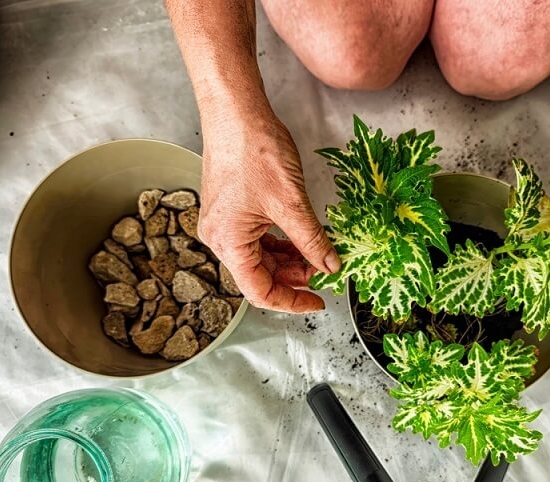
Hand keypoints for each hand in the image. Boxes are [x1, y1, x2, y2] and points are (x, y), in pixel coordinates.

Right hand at [197, 105, 339, 311]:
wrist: (236, 112)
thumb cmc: (254, 151)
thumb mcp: (292, 204)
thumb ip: (312, 241)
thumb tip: (330, 266)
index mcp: (228, 243)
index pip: (260, 291)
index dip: (291, 301)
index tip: (318, 301)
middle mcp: (219, 237)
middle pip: (259, 275)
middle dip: (293, 277)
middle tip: (325, 271)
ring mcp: (222, 223)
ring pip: (259, 257)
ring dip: (288, 260)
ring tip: (317, 254)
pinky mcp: (229, 209)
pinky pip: (255, 238)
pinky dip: (279, 242)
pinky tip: (300, 237)